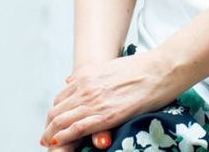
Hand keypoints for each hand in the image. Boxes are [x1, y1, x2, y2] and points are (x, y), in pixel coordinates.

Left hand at [39, 49, 178, 147]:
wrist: (161, 68)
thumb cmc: (141, 67)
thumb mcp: (109, 65)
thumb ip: (90, 75)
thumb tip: (70, 79)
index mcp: (88, 74)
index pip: (61, 96)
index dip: (56, 111)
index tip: (54, 120)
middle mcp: (87, 86)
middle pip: (57, 109)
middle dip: (50, 124)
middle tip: (47, 135)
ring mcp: (95, 101)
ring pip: (62, 120)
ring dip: (52, 133)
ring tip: (48, 142)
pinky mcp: (106, 115)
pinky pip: (76, 128)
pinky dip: (64, 136)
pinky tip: (57, 142)